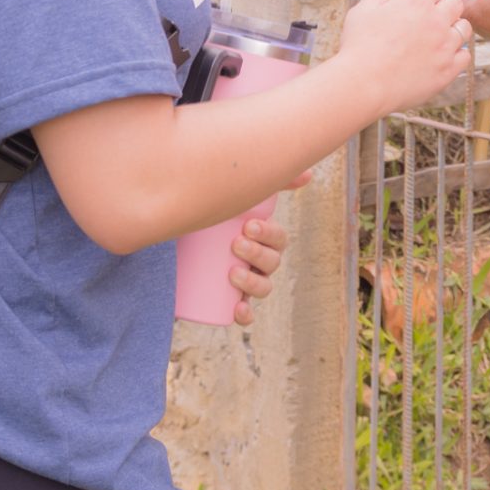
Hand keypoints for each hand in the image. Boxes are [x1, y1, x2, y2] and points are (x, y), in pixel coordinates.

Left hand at [228, 170, 311, 325]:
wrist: (180, 233)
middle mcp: (262, 261)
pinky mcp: (231, 298)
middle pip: (271, 263)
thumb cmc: (213, 209)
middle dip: (257, 254)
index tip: (248, 225)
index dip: (268, 235)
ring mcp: (248, 281)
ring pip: (263, 287)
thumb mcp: (233, 190)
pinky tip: (236, 310)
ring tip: (233, 273)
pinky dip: (245, 314)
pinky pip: (246, 313)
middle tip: (235, 243)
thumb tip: (309, 175)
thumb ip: (263, 176)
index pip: (278, 239)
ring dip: (253, 283)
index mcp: (267, 238)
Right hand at [339, 0, 471, 115]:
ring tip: (438, 38)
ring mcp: (445, 46)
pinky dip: (456, 55)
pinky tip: (442, 58)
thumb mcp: (362, 11)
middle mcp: (436, 21)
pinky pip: (465, 56)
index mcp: (416, 2)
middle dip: (444, 6)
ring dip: (453, 30)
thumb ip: (382, 2)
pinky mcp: (448, 71)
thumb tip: (392, 4)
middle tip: (431, 18)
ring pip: (465, 29)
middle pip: (456, 3)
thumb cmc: (358, 47)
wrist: (364, 84)